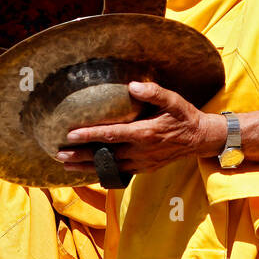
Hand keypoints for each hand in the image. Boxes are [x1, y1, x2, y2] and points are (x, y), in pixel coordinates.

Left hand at [56, 81, 224, 174]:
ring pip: (108, 168)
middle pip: (104, 155)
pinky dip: (101, 173)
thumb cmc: (184, 116)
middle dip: (80, 155)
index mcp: (145, 133)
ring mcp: (141, 163)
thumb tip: (132, 86)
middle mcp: (140, 151)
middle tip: (59, 155)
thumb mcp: (173, 100)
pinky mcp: (143, 169)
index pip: (111, 135)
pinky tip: (87, 171)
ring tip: (65, 165)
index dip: (90, 135)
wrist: (199, 139)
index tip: (71, 135)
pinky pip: (118, 173)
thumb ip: (153, 92)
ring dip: (86, 167)